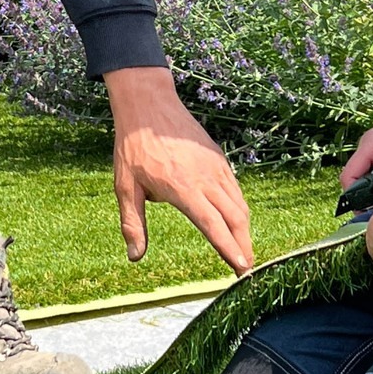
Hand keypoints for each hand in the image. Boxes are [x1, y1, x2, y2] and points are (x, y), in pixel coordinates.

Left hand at [105, 66, 254, 274]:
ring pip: (239, 203)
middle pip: (235, 217)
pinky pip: (235, 188)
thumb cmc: (133, 147)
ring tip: (244, 249)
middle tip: (247, 269)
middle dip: (244, 245)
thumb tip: (135, 256)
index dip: (229, 248)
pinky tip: (235, 219)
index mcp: (183, 188)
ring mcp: (215, 166)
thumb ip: (132, 223)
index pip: (213, 225)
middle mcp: (205, 178)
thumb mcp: (124, 186)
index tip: (241, 268)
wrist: (148, 104)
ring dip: (245, 229)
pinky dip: (240, 208)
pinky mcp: (218, 157)